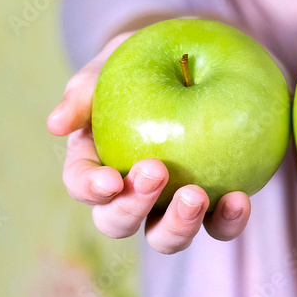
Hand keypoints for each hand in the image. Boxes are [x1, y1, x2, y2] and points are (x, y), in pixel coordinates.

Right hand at [47, 32, 251, 253]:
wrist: (195, 58)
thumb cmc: (142, 59)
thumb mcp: (114, 61)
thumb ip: (85, 89)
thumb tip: (56, 124)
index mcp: (95, 161)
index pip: (82, 184)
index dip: (91, 189)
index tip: (112, 178)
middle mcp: (129, 193)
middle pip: (118, 222)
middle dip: (133, 207)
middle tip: (156, 173)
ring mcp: (170, 205)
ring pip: (166, 238)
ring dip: (179, 226)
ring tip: (198, 196)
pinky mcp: (214, 205)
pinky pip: (219, 225)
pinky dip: (228, 221)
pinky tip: (240, 199)